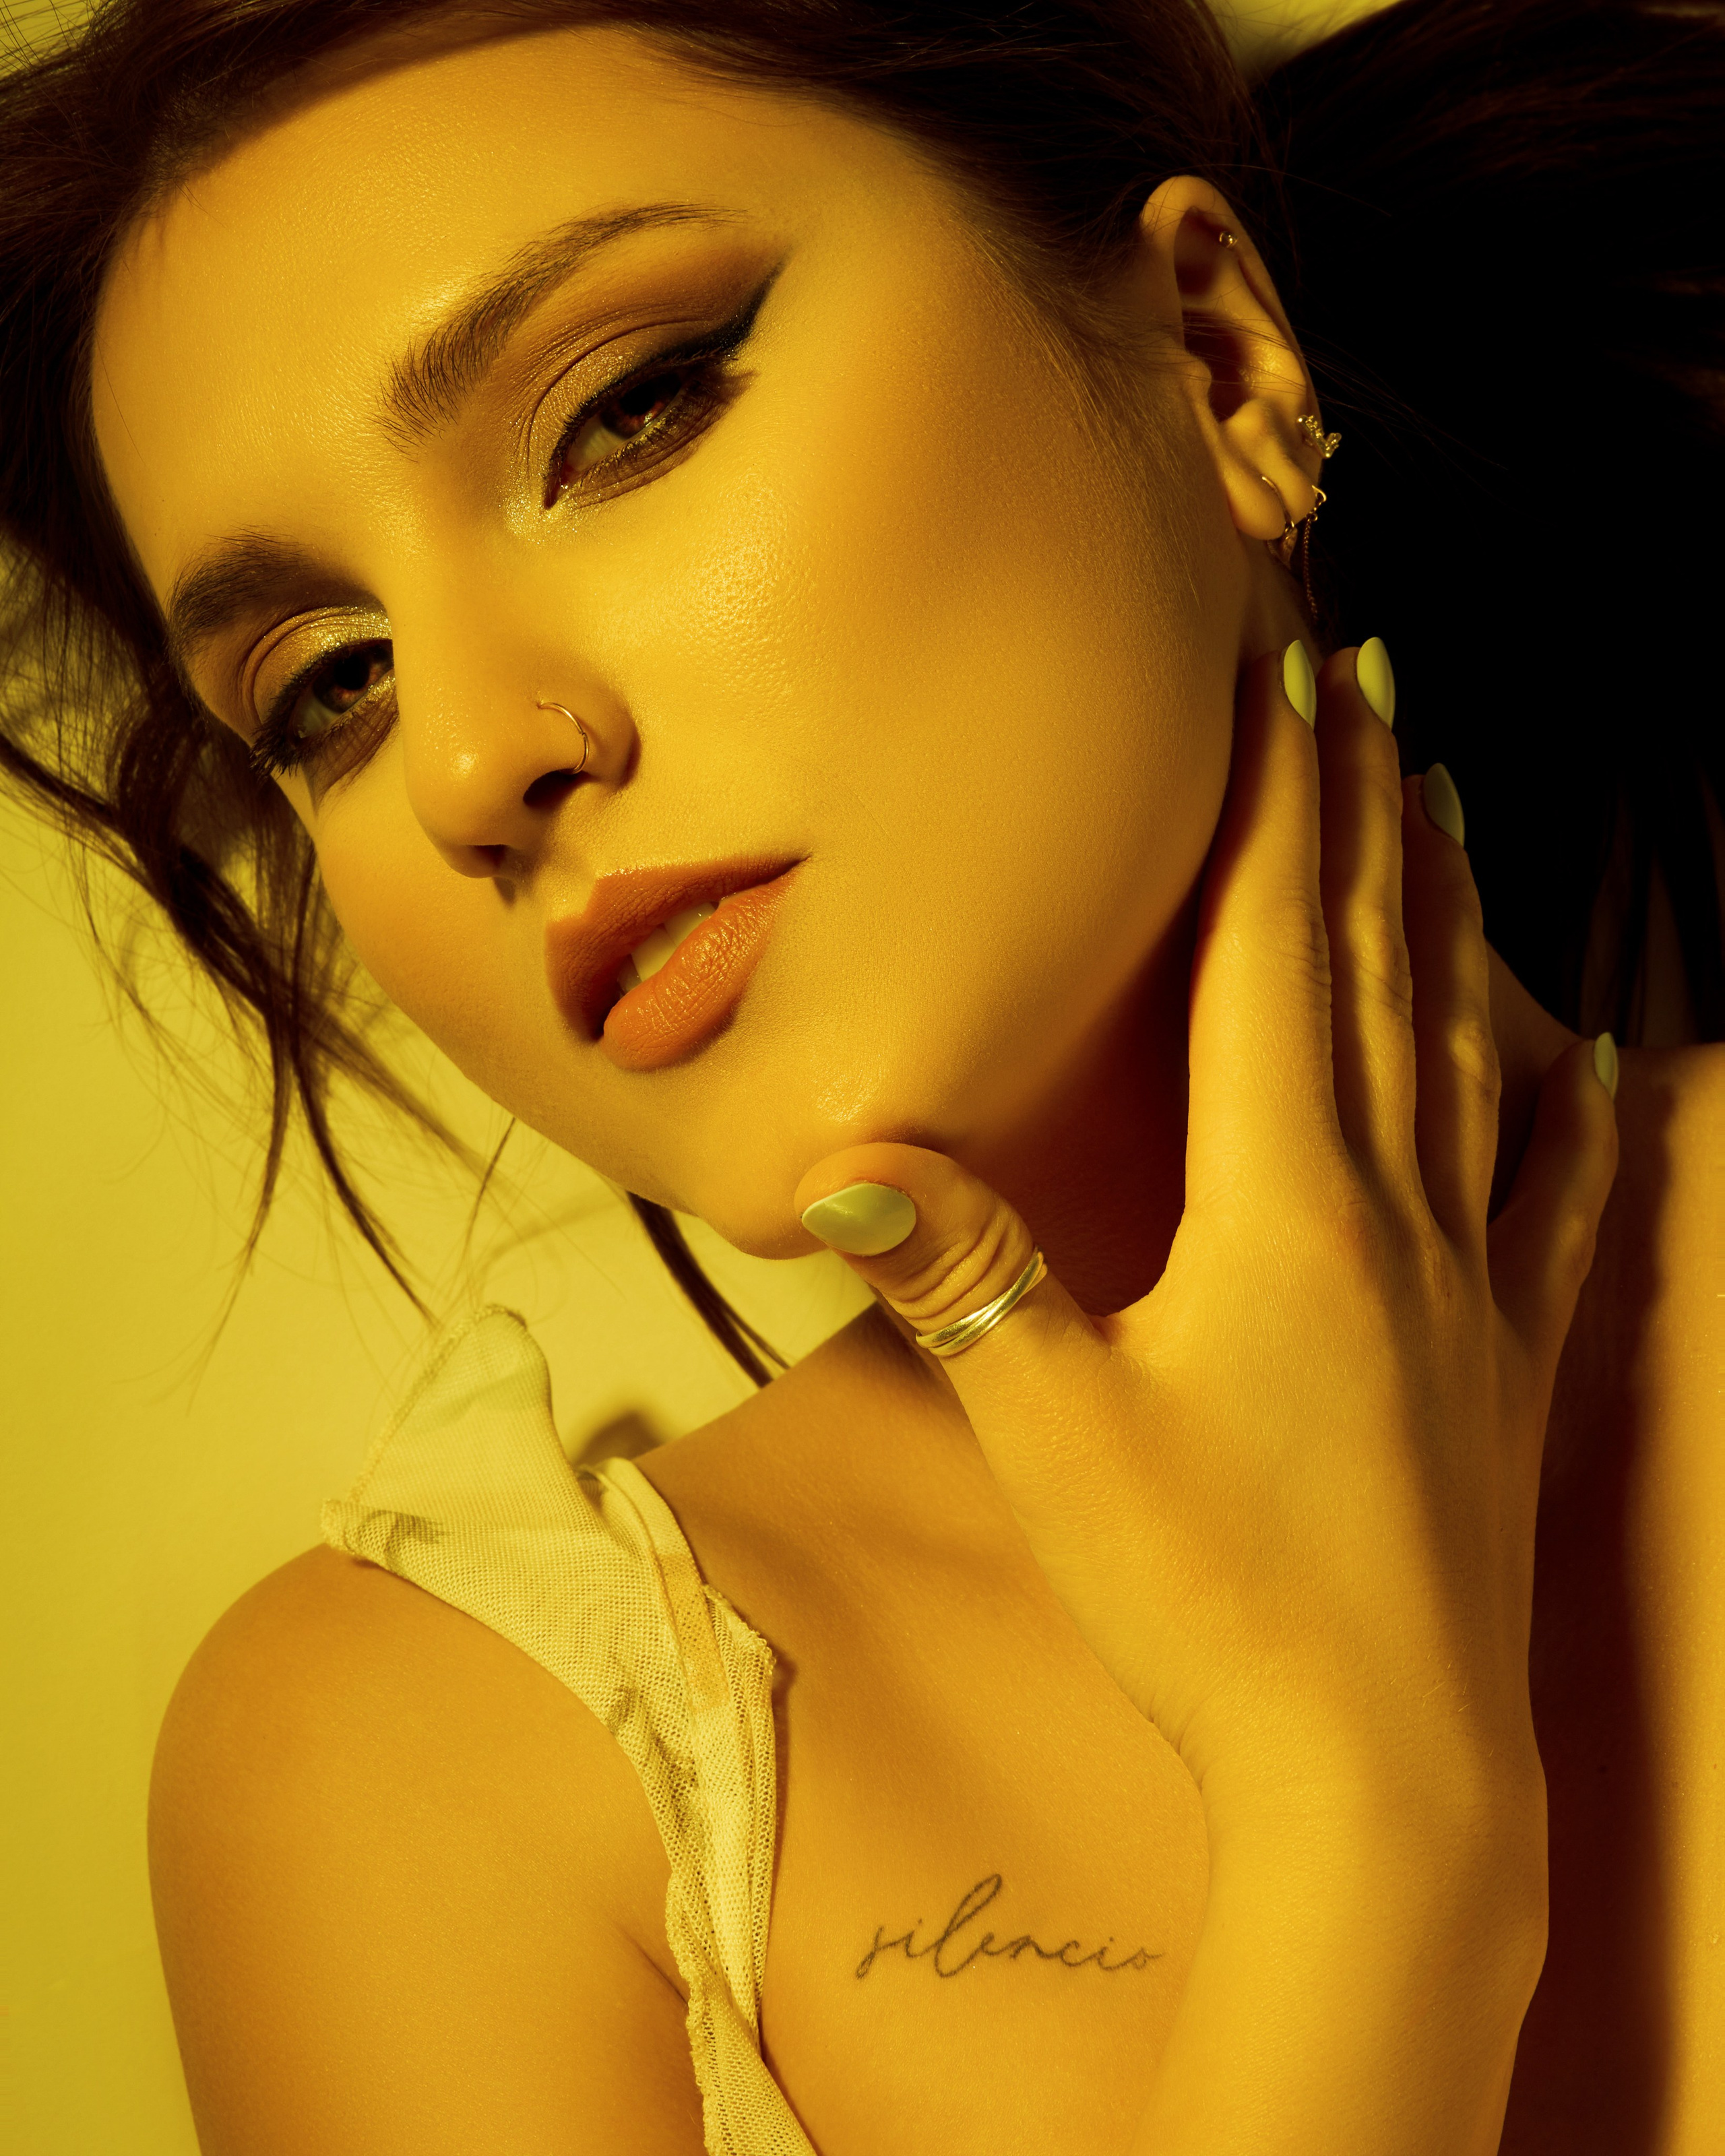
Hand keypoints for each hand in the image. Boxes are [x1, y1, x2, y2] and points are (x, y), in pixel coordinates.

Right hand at [794, 644, 1617, 1834]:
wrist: (1386, 1775)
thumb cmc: (1212, 1606)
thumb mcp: (1050, 1436)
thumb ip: (958, 1278)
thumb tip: (837, 1147)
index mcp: (1283, 1208)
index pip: (1277, 955)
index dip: (1280, 804)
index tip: (1291, 672)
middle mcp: (1392, 1217)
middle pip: (1376, 970)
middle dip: (1363, 811)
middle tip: (1368, 677)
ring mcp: (1465, 1291)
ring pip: (1464, 1058)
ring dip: (1448, 922)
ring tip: (1448, 805)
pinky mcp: (1501, 1373)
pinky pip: (1553, 1210)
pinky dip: (1573, 1122)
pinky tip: (1594, 1063)